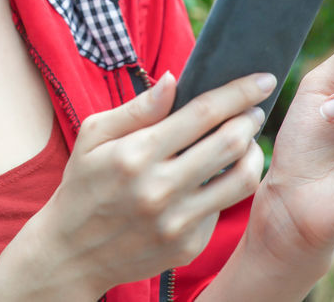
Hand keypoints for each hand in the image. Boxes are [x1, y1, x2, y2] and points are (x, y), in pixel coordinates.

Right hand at [0, 71, 273, 299]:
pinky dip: (228, 185)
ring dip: (253, 153)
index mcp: (136, 154)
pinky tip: (218, 175)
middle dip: (251, 118)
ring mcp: (176, 221)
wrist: (71, 253)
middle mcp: (159, 189)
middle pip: (230, 143)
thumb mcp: (94, 136)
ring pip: (241, 179)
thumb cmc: (83, 184)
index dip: (238, 92)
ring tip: (247, 142)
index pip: (202, 113)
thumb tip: (173, 80)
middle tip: (254, 110)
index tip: (263, 79)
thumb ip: (137, 109)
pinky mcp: (187, 245)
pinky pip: (223, 208)